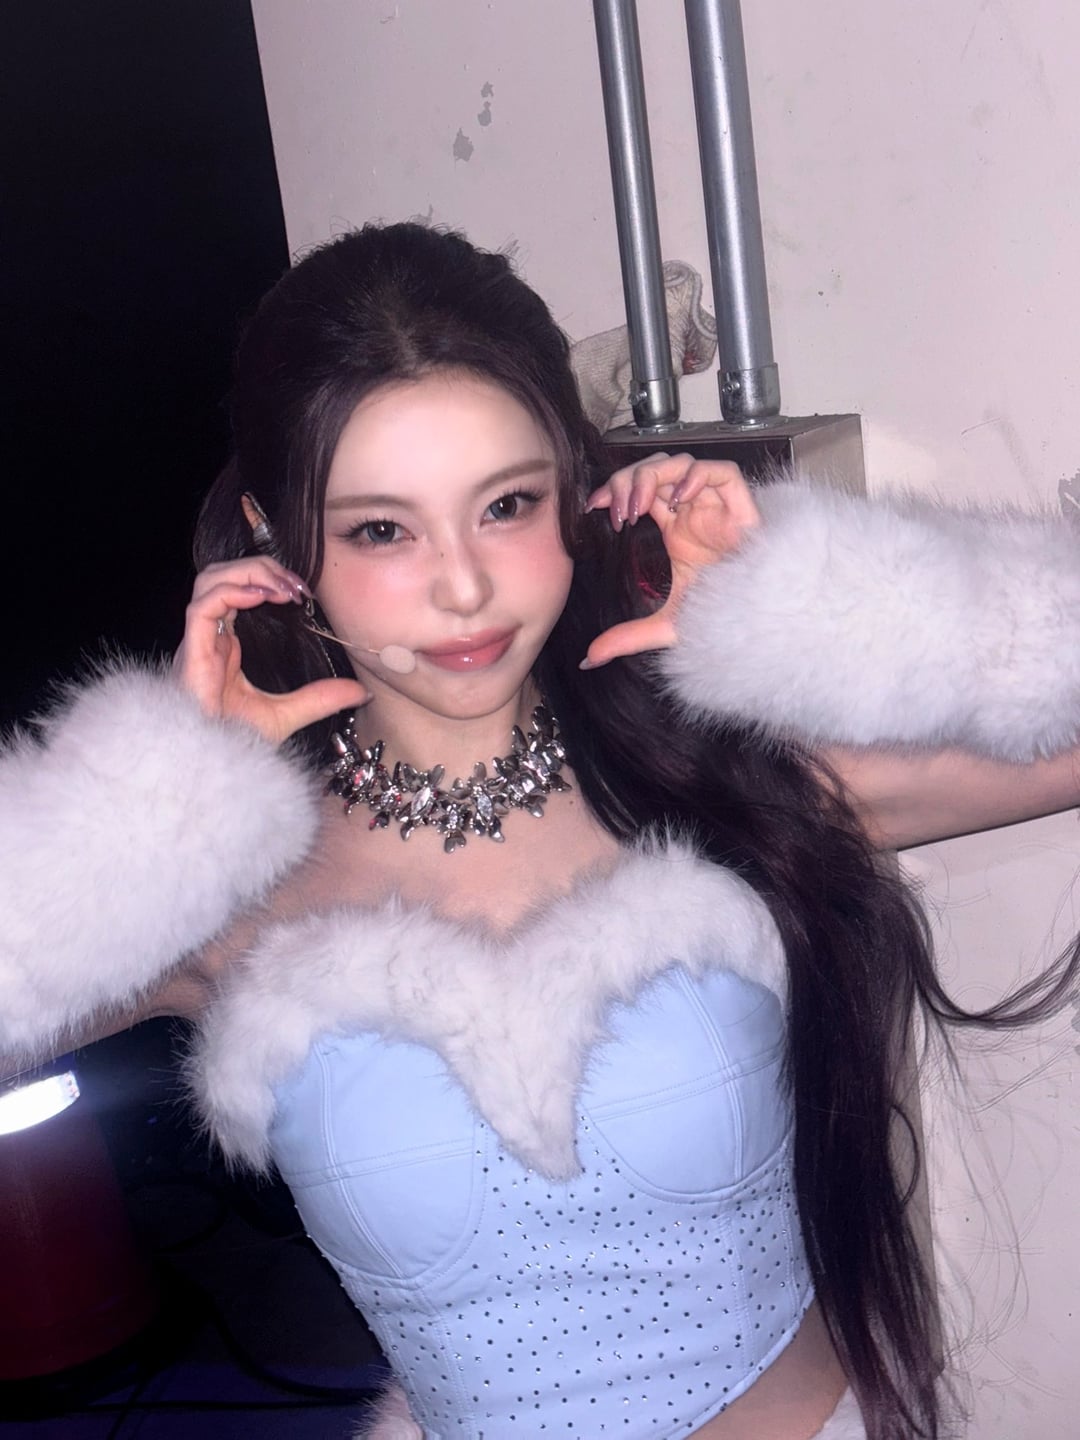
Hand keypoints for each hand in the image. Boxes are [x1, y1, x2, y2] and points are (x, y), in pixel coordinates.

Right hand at [173, 556, 366, 743]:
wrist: (211, 771)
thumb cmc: (234, 746)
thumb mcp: (286, 716)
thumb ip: (320, 699)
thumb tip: (361, 692)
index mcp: (224, 645)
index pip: (237, 590)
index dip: (267, 579)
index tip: (302, 592)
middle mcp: (207, 639)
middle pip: (221, 576)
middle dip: (259, 568)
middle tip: (295, 585)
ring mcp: (196, 644)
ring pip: (208, 582)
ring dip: (247, 573)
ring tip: (281, 588)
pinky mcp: (190, 654)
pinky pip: (202, 606)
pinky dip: (231, 592)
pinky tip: (261, 596)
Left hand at [581, 455, 759, 667]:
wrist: (759, 623)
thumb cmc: (723, 617)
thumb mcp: (668, 626)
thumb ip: (628, 637)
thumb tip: (590, 659)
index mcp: (675, 528)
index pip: (638, 490)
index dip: (614, 489)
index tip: (592, 507)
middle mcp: (693, 511)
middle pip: (655, 469)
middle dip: (628, 479)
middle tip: (616, 509)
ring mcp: (716, 506)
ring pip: (681, 463)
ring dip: (653, 476)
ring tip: (638, 506)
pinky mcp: (742, 507)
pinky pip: (722, 472)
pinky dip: (696, 475)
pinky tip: (677, 498)